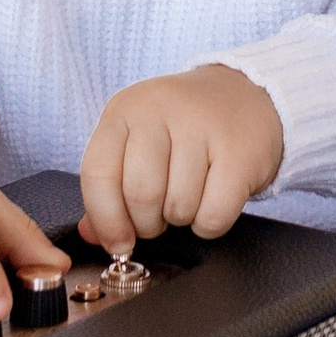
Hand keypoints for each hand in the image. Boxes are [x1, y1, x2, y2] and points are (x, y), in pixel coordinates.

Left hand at [81, 65, 283, 254]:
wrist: (245, 94)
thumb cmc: (183, 127)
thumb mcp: (137, 141)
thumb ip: (110, 186)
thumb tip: (90, 234)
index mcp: (124, 109)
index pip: (98, 175)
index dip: (106, 220)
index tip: (118, 242)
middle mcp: (159, 110)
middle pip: (139, 195)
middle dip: (147, 224)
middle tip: (159, 217)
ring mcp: (202, 126)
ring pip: (178, 208)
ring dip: (181, 219)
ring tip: (189, 197)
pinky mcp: (239, 152)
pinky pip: (213, 215)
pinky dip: (210, 224)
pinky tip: (213, 200)